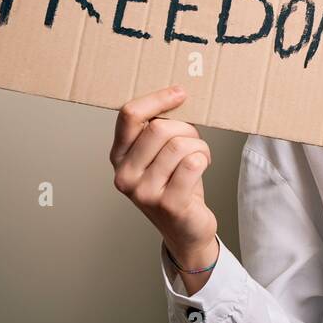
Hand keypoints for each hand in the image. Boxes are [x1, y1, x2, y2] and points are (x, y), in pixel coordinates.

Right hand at [110, 86, 218, 268]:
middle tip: (194, 140)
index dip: (157, 99)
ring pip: (180, 145)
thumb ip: (156, 130)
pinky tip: (201, 168)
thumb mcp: (157, 155)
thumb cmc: (175, 185)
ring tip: (200, 156)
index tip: (180, 93)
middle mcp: (125, 175)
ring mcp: (144, 192)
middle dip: (186, 128)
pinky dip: (204, 159)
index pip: (129, 115)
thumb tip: (177, 95)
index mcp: (118, 156)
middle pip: (159, 128)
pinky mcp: (168, 204)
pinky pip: (193, 164)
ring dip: (199, 146)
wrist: (185, 229)